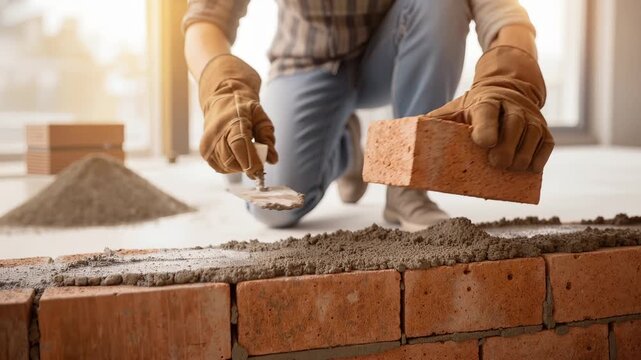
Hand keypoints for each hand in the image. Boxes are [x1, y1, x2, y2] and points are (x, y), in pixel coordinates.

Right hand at [198, 54, 277, 178]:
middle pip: (232, 160)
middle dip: (248, 167)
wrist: (222, 100)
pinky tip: (237, 156)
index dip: (251, 161)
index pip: (239, 145)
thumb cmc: (244, 109)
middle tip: (258, 163)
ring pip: (227, 167)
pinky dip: (232, 167)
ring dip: (241, 167)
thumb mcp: (261, 117)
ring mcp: (208, 144)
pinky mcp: (205, 152)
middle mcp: (216, 133)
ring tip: (247, 153)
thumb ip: (268, 138)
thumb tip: (272, 159)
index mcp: (232, 121)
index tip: (261, 170)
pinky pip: (221, 168)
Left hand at [425, 46, 553, 172]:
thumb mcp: (454, 110)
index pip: (487, 111)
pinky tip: (527, 169)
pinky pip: (546, 145)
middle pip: (514, 124)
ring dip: (522, 155)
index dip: (486, 127)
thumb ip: (435, 121)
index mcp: (486, 101)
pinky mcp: (545, 130)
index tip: (483, 143)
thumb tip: (408, 133)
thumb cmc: (473, 108)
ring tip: (510, 168)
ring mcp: (531, 118)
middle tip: (495, 162)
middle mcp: (512, 107)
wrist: (507, 90)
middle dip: (506, 146)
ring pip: (533, 135)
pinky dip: (539, 158)